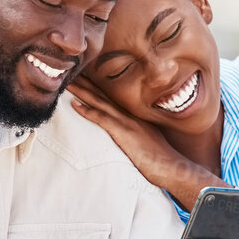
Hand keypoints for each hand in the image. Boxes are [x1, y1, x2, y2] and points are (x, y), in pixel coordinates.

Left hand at [67, 78, 206, 192]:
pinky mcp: (123, 132)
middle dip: (87, 83)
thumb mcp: (149, 138)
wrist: (171, 166)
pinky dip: (87, 111)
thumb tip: (130, 134)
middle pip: (104, 95)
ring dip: (82, 92)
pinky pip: (101, 119)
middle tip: (71, 72)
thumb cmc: (162, 157)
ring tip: (68, 83)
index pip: (112, 97)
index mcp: (134, 115)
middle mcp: (129, 114)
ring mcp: (126, 122)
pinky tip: (75, 105)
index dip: (98, 86)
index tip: (85, 77)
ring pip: (100, 102)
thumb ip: (137, 132)